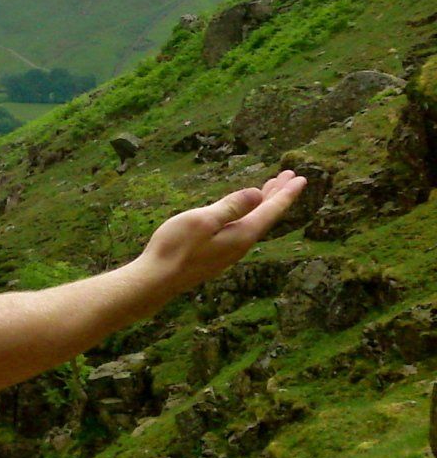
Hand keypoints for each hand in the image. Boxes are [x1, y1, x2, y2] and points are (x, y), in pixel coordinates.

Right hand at [139, 170, 306, 292]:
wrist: (156, 280)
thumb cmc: (175, 248)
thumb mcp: (202, 220)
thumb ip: (231, 206)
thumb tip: (257, 194)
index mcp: (242, 234)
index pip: (271, 210)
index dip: (286, 193)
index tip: (301, 178)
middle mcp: (241, 245)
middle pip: (265, 216)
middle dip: (278, 195)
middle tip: (289, 176)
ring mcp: (229, 252)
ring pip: (254, 223)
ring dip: (263, 204)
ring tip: (269, 189)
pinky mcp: (217, 256)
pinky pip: (242, 229)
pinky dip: (249, 215)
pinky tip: (243, 213)